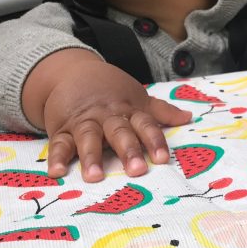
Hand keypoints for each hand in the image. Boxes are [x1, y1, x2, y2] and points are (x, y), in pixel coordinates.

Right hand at [22, 50, 191, 181]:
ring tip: (95, 176)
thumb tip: (189, 117)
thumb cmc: (110, 90)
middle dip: (128, 150)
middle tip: (136, 170)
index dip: (154, 141)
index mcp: (128, 111)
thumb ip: (161, 111)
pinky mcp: (62, 128)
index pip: (145, 124)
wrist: (71, 71)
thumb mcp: (137, 96)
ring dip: (91, 156)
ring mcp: (84, 122)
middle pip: (119, 132)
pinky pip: (59, 143)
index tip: (163, 159)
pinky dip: (57, 157)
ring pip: (88, 138)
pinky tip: (57, 172)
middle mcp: (107, 117)